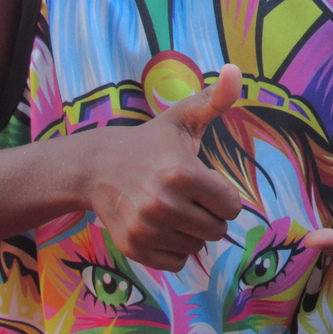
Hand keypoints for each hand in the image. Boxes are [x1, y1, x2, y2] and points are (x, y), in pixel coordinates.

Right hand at [86, 63, 243, 270]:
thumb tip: (236, 71)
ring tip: (173, 209)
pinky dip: (175, 248)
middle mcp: (164, 204)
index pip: (231, 206)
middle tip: (189, 197)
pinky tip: (161, 225)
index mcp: (182, 174)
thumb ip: (215, 99)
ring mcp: (147, 228)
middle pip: (217, 230)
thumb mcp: (182, 118)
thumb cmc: (150, 143)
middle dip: (210, 215)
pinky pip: (176, 262)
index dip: (223, 196)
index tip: (205, 184)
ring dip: (192, 231)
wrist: (96, 167)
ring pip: (197, 246)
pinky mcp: (134, 247)